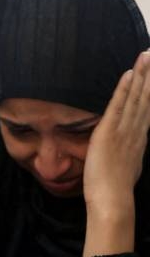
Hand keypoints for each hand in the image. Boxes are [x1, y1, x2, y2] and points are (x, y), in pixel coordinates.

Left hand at [84, 51, 149, 213]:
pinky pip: (118, 106)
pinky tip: (128, 74)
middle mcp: (136, 130)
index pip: (147, 107)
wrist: (113, 200)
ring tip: (145, 55)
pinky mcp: (109, 132)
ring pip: (135, 98)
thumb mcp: (130, 165)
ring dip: (141, 75)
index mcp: (140, 137)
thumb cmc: (117, 187)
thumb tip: (133, 147)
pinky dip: (124, 90)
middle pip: (146, 97)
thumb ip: (131, 151)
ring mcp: (124, 130)